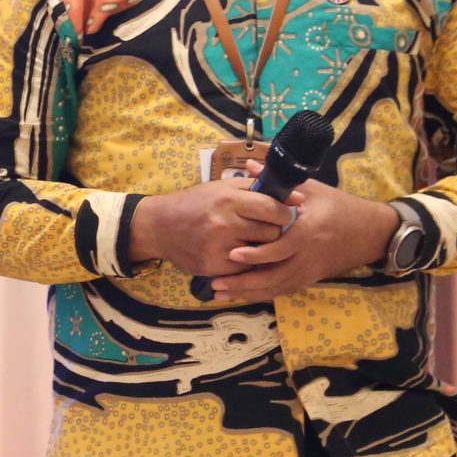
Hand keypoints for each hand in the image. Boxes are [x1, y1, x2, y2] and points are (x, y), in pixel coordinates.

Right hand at [130, 178, 295, 276]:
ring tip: (249, 239)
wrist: (158, 226)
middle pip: (272, 234)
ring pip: (261, 253)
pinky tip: (236, 252)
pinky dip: (244, 262)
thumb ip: (258, 189)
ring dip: (260, 248)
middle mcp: (224, 223)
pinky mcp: (213, 266)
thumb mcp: (222, 187)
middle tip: (264, 228)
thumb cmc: (195, 203)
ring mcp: (218, 247)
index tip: (284, 215)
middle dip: (273, 231)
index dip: (285, 213)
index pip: (274, 210)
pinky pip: (244, 268)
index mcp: (229, 199)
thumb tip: (297, 198)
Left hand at [203, 171, 400, 302]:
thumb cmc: (340, 207)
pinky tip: (242, 295)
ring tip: (221, 293)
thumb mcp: (313, 191)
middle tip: (217, 283)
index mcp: (308, 232)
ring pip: (276, 287)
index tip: (232, 253)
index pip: (281, 248)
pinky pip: (284, 290)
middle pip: (274, 276)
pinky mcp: (310, 278)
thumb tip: (251, 165)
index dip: (257, 254)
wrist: (371, 232)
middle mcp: (308, 256)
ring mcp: (310, 271)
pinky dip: (262, 294)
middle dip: (244, 282)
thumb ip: (280, 183)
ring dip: (248, 292)